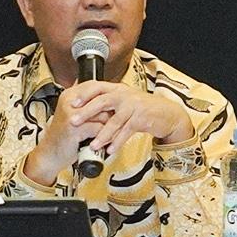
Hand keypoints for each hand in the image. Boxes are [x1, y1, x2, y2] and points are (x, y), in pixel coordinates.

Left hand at [37, 81, 194, 179]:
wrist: (166, 113)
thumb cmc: (142, 108)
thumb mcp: (124, 100)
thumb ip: (108, 102)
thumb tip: (85, 107)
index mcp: (117, 89)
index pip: (96, 87)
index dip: (83, 94)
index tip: (70, 102)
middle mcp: (124, 95)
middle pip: (102, 101)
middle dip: (86, 112)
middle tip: (73, 122)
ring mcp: (133, 106)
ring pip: (114, 121)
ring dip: (102, 134)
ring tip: (93, 145)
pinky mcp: (141, 119)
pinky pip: (126, 132)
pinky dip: (118, 142)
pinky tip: (110, 150)